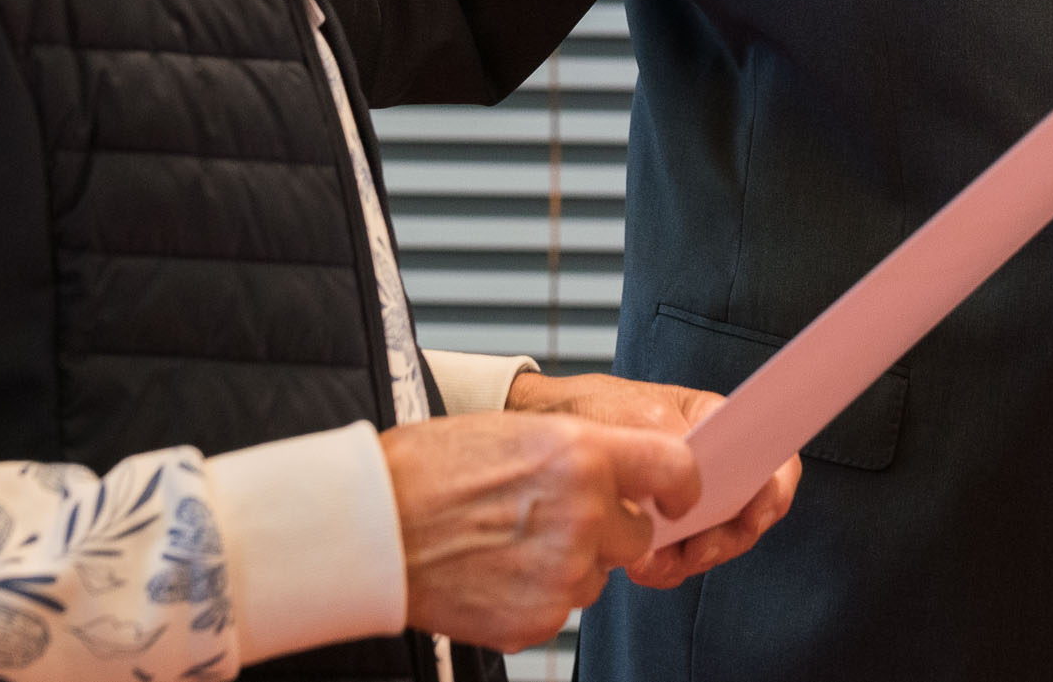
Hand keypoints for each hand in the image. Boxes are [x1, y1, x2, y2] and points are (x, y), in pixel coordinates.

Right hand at [377, 411, 697, 650]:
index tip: (679, 494)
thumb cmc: (431, 469)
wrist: (369, 527)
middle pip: (637, 534)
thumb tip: (626, 474)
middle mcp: (584, 515)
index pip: (675, 469)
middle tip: (555, 514)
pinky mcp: (539, 621)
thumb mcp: (519, 432)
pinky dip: (537, 593)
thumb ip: (583, 453)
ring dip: (570, 560)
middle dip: (610, 528)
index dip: (682, 483)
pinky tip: (496, 569)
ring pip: (597, 573)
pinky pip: (562, 607)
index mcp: (582, 455)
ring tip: (509, 539)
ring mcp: (563, 575)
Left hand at [505, 370, 800, 587]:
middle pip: (747, 514)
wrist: (549, 425)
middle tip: (694, 551)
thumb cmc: (601, 407)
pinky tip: (640, 565)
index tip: (753, 517)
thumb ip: (677, 444)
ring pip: (714, 542)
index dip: (774, 492)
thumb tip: (698, 476)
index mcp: (722, 426)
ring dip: (690, 559)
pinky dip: (665, 567)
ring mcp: (693, 499)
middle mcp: (715, 466)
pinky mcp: (666, 527)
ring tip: (651, 562)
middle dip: (724, 539)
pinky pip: (681, 557)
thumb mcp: (642, 415)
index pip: (774, 461)